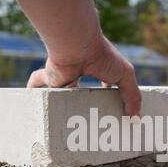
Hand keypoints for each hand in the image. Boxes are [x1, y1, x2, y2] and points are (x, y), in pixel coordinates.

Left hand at [27, 36, 141, 116]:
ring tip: (62, 121)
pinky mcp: (49, 78)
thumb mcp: (125, 75)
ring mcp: (64, 75)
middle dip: (82, 102)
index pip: (104, 82)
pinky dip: (33, 90)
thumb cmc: (102, 55)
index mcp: (98, 68)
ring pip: (60, 91)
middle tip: (85, 121)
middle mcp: (80, 71)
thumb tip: (134, 118)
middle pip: (80, 90)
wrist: (77, 45)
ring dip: (60, 102)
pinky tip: (33, 102)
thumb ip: (132, 96)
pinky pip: (37, 85)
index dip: (107, 94)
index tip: (110, 108)